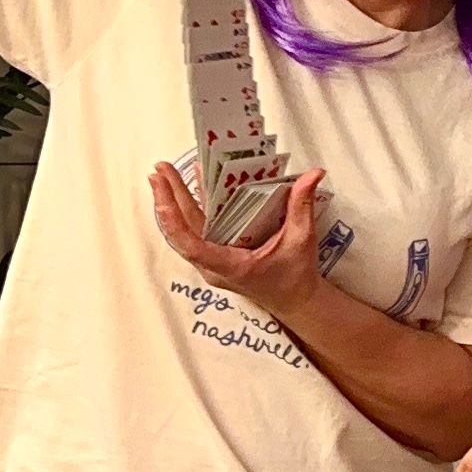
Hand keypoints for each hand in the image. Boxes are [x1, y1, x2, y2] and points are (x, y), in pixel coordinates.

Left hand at [148, 159, 325, 317]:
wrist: (294, 300)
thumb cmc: (296, 276)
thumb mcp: (302, 239)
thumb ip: (303, 205)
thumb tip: (312, 174)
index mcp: (230, 266)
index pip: (192, 245)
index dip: (174, 222)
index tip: (163, 196)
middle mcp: (214, 266)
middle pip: (183, 232)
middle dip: (168, 199)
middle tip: (159, 170)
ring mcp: (211, 262)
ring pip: (185, 231)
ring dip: (173, 202)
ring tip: (162, 174)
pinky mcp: (214, 256)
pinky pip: (195, 232)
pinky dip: (187, 209)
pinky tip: (184, 189)